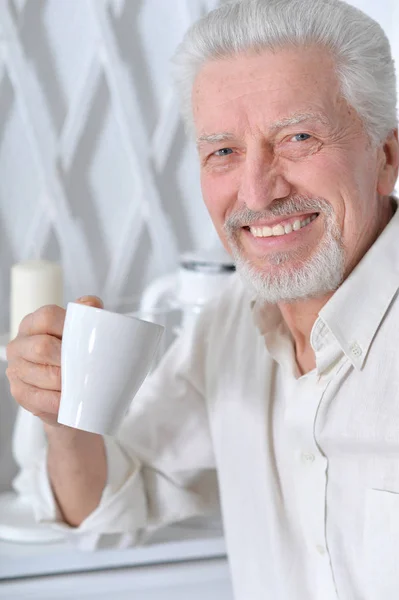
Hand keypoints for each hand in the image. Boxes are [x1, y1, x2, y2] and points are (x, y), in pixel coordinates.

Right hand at [6, 296, 102, 427]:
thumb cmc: (74, 356)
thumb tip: (91, 305)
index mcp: (33, 323)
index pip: (47, 317)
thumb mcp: (82, 332)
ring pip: (44, 375)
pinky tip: (71, 399)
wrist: (67, 391)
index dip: (68, 326)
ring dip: (67, 382)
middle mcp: (20, 344)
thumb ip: (87, 314)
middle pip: (43, 347)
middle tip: (90, 366)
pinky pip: (40, 398)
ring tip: (84, 384)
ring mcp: (16, 369)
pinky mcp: (20, 392)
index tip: (87, 338)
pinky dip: (59, 401)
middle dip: (69, 359)